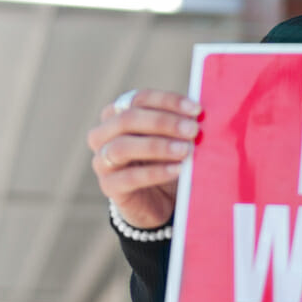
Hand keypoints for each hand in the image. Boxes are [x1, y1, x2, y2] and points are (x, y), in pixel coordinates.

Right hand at [86, 89, 201, 228]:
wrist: (159, 202)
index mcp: (117, 114)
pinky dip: (155, 172)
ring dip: (157, 146)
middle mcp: (103, 134)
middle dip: (163, 122)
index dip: (167, 101)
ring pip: (122, 147)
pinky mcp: (109, 186)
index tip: (195, 109)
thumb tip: (199, 113)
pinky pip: (129, 177)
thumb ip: (179, 124)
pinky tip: (177, 170)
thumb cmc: (165, 161)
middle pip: (127, 119)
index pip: (138, 99)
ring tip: (184, 150)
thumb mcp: (171, 138)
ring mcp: (102, 161)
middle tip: (192, 129)